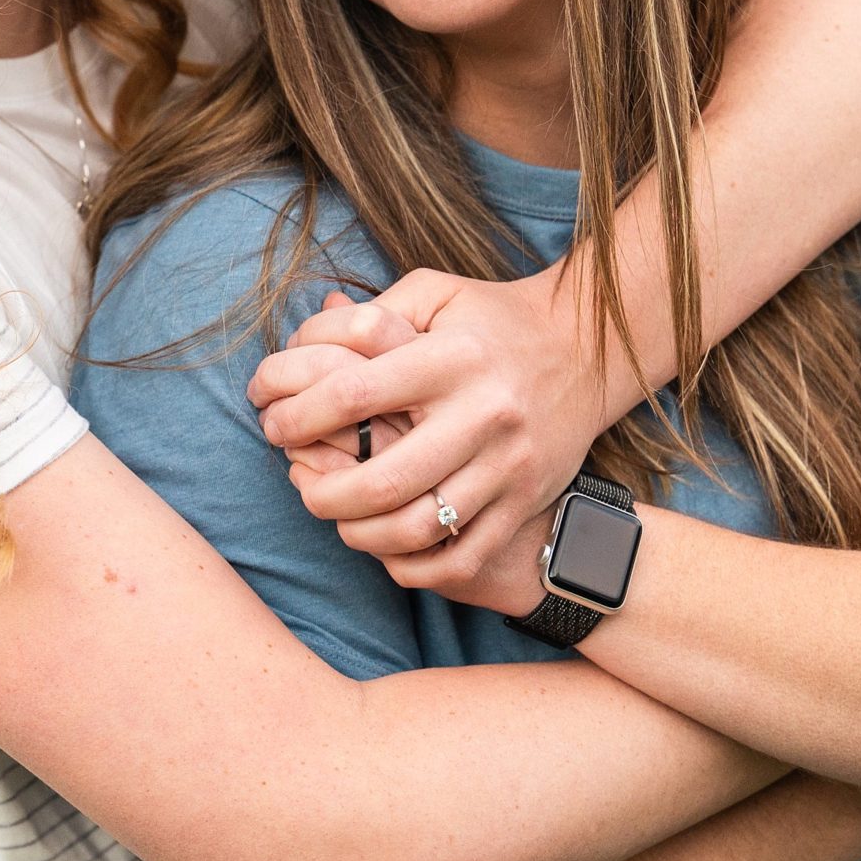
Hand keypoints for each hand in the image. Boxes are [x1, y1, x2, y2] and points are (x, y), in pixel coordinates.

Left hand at [250, 270, 624, 604]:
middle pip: (384, 479)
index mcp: (453, 359)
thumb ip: (369, 314)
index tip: (273, 420)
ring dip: (360, 535)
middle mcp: (485, 414)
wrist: (588, 349)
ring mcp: (510, 466)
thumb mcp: (437, 294)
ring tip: (335, 517)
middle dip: (323, 492)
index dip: (299, 414)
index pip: (355, 393)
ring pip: (418, 528)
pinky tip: (382, 546)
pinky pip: (459, 558)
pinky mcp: (525, 503)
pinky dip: (411, 566)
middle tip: (297, 481)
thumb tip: (302, 337)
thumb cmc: (491, 320)